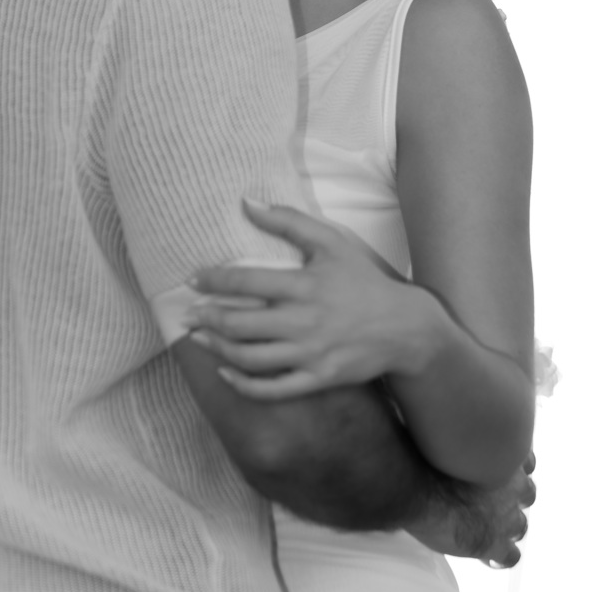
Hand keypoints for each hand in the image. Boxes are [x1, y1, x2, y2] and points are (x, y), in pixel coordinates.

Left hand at [188, 200, 427, 398]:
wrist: (403, 327)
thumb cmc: (362, 280)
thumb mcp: (331, 241)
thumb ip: (288, 220)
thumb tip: (246, 202)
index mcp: (304, 285)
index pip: (246, 283)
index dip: (213, 281)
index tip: (193, 280)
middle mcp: (304, 322)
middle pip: (240, 325)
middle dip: (207, 319)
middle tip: (188, 314)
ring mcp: (310, 354)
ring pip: (250, 358)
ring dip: (217, 350)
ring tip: (198, 340)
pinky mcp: (317, 379)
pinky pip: (273, 389)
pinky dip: (244, 385)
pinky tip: (225, 373)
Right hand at [407, 452, 536, 567]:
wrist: (418, 487)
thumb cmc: (426, 456)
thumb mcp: (451, 440)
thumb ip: (466, 446)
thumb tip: (455, 441)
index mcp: (507, 456)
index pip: (525, 462)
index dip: (510, 471)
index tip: (494, 473)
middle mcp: (515, 486)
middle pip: (526, 494)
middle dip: (510, 498)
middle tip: (486, 500)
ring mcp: (507, 517)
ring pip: (520, 526)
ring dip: (505, 527)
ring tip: (482, 527)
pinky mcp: (495, 544)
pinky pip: (510, 556)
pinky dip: (499, 557)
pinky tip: (485, 555)